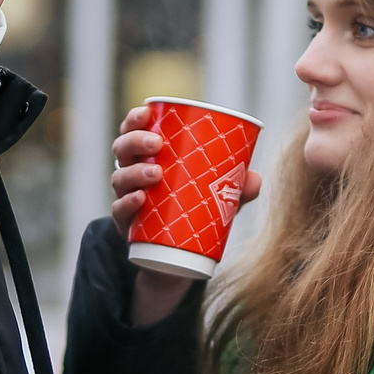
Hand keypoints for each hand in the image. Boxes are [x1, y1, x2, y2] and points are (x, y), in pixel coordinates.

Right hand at [110, 107, 260, 327]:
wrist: (174, 260)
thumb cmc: (192, 213)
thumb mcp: (216, 199)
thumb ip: (235, 190)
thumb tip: (254, 179)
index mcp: (148, 157)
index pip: (133, 130)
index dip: (135, 119)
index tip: (146, 112)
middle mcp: (132, 174)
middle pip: (122, 150)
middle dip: (136, 141)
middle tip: (158, 145)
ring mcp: (127, 199)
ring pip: (119, 179)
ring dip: (134, 172)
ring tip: (156, 175)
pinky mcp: (126, 226)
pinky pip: (119, 212)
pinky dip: (127, 204)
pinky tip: (140, 199)